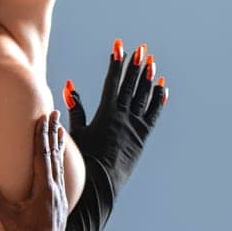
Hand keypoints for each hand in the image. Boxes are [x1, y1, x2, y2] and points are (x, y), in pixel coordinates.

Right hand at [0, 110, 67, 230]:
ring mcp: (60, 198)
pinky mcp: (60, 206)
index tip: (42, 118)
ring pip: (59, 166)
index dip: (41, 136)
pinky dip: (59, 163)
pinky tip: (58, 161)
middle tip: (54, 114)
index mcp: (44, 190)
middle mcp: (56, 191)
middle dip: (53, 133)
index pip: (43, 156)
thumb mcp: (7, 217)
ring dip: (58, 146)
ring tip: (59, 130)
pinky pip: (60, 177)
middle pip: (54, 155)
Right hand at [64, 39, 167, 193]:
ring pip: (144, 97)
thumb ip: (75, 108)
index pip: (113, 81)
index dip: (116, 62)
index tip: (119, 46)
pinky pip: (153, 114)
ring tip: (151, 62)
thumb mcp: (76, 133)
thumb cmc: (83, 160)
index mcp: (106, 113)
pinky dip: (158, 100)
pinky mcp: (143, 137)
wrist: (100, 184)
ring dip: (148, 78)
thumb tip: (69, 85)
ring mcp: (135, 126)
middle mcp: (123, 116)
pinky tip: (162, 88)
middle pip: (131, 85)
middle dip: (135, 65)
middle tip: (140, 48)